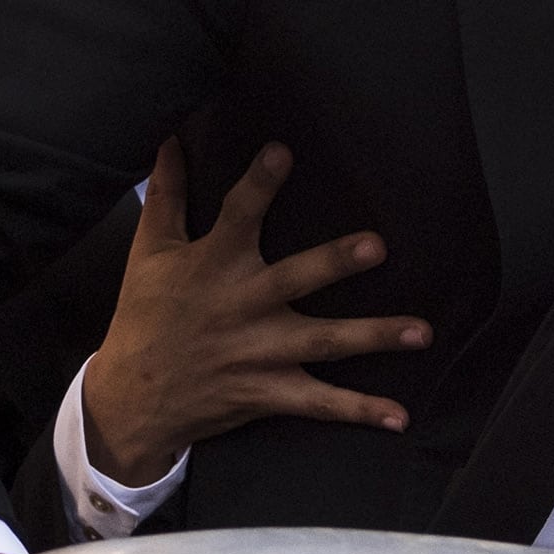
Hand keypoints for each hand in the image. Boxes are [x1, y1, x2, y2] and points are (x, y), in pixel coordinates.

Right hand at [79, 142, 431, 484]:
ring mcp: (259, 353)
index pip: (238, 215)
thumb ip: (167, 194)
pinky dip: (360, 410)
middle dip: (335, 263)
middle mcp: (242, 306)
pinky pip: (320, 404)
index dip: (259, 184)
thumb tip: (169, 138)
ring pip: (323, 342)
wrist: (132, 397)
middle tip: (378, 246)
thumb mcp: (149, 251)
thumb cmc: (145, 315)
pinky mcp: (268, 391)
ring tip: (421, 331)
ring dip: (373, 336)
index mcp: (213, 264)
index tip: (283, 152)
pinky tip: (399, 416)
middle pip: (294, 279)